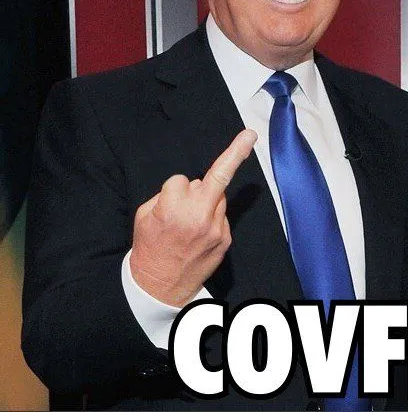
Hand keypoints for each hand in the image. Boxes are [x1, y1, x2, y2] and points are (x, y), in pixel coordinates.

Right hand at [130, 129, 256, 306]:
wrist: (160, 287)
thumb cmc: (149, 248)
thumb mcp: (143, 216)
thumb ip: (167, 195)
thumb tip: (192, 185)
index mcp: (173, 209)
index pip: (181, 180)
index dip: (173, 189)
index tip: (169, 199)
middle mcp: (199, 217)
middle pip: (215, 178)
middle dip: (235, 154)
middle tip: (250, 135)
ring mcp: (216, 229)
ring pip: (218, 197)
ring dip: (207, 200)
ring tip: (190, 223)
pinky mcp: (225, 239)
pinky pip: (221, 216)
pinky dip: (212, 217)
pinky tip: (198, 234)